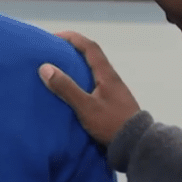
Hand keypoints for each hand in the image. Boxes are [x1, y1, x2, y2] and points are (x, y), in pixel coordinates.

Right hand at [38, 31, 140, 145]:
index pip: (90, 47)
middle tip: (55, 52)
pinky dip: (81, 80)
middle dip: (73, 50)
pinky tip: (73, 90)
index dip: (73, 38)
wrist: (136, 144)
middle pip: (92, 56)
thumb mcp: (86, 107)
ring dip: (77, 65)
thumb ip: (66, 88)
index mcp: (106, 74)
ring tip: (60, 70)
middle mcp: (111, 78)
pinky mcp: (113, 102)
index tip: (55, 36)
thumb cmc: (111, 123)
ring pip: (94, 70)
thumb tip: (45, 67)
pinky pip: (94, 82)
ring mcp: (114, 90)